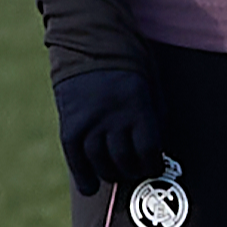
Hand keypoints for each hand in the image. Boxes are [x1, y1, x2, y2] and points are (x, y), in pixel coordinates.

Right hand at [54, 68, 164, 194]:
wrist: (91, 39)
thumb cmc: (130, 63)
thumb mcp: (152, 87)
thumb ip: (155, 118)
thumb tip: (157, 151)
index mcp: (138, 107)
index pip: (148, 151)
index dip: (153, 164)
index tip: (154, 166)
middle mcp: (113, 117)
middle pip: (124, 159)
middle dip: (133, 171)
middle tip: (135, 170)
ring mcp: (88, 120)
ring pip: (99, 161)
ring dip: (110, 173)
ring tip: (116, 173)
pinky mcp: (69, 121)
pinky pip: (74, 155)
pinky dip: (82, 174)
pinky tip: (89, 187)